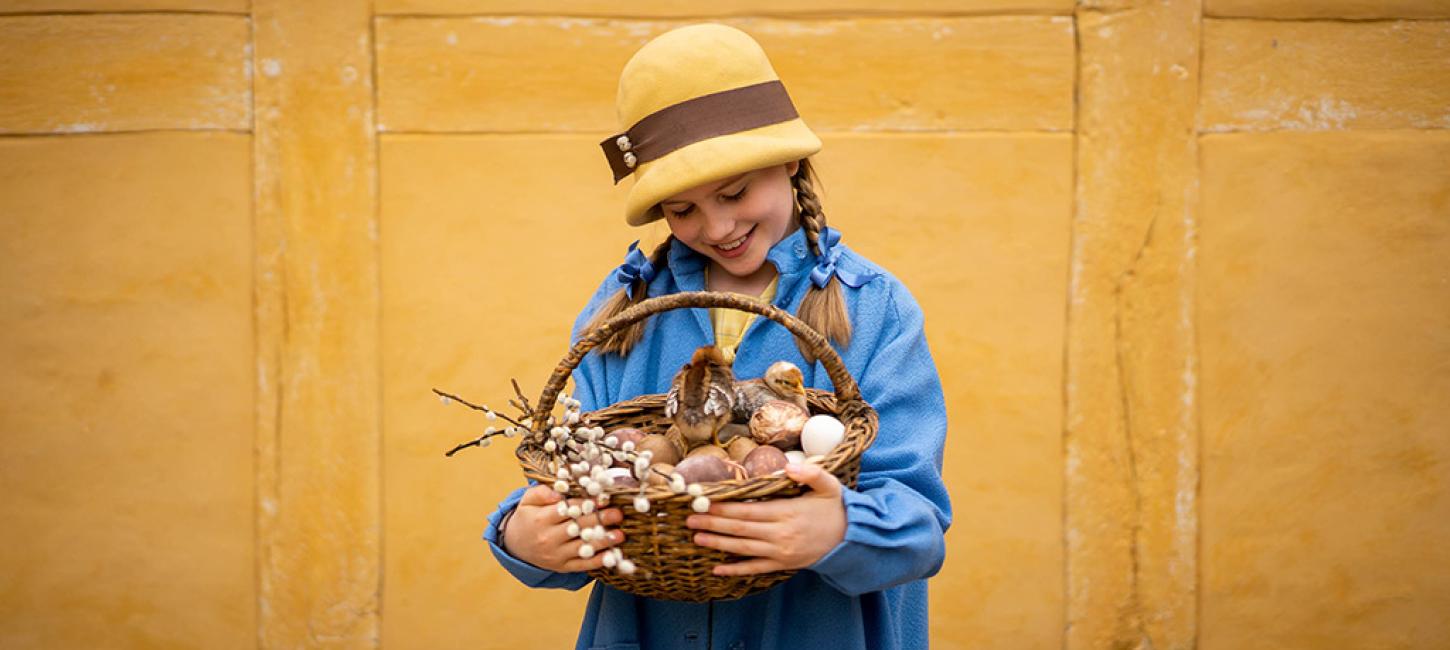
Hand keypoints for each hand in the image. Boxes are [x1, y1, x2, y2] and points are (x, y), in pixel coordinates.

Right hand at [501, 485, 625, 572]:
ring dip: (603, 542)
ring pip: (583, 548)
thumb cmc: (527, 517)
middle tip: (618, 514)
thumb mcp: (527, 501)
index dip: (585, 504)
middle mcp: (548, 539)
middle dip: (599, 521)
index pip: (566, 511)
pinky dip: (599, 561)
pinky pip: (583, 565)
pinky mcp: (563, 567)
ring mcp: (556, 555)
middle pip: (578, 528)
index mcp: (540, 520)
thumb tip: (559, 491)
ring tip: (620, 535)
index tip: (602, 499)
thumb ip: (541, 492)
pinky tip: (613, 555)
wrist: (516, 545)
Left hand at [685, 462, 846, 575]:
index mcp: (787, 512)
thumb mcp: (828, 485)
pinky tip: (718, 569)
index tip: (704, 502)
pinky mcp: (783, 564)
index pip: (748, 510)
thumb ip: (810, 473)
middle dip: (713, 523)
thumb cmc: (836, 508)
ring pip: (743, 548)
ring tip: (697, 538)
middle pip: (740, 528)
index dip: (724, 507)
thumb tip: (789, 466)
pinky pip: (755, 568)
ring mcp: (781, 552)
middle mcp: (781, 534)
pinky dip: (736, 569)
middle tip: (690, 519)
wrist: (852, 539)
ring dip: (718, 543)